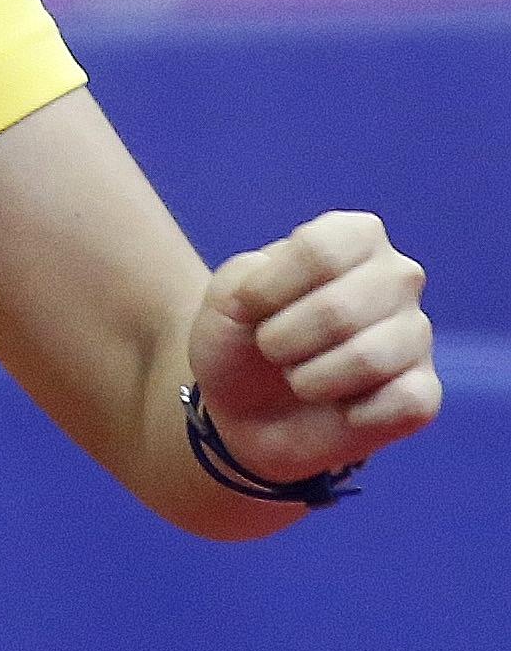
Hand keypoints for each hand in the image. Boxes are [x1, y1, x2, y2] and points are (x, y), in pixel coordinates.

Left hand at [186, 211, 440, 486]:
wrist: (246, 408)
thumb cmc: (243, 337)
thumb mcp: (226, 295)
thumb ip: (253, 275)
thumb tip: (311, 296)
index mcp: (354, 236)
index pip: (319, 250)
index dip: (267, 289)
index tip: (248, 307)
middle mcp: (397, 276)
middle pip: (339, 309)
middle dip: (282, 341)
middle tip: (272, 350)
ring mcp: (415, 333)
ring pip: (368, 358)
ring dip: (310, 380)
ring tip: (300, 378)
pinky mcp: (424, 392)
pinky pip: (403, 402)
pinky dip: (353, 414)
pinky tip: (341, 407)